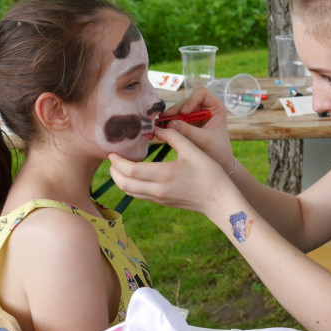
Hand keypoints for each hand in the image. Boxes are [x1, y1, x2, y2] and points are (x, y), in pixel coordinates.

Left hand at [109, 125, 235, 214]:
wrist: (219, 200)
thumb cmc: (209, 173)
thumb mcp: (192, 150)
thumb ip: (173, 136)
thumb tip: (157, 128)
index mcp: (164, 174)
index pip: (130, 170)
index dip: (117, 161)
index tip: (112, 151)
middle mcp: (158, 189)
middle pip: (124, 184)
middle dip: (113, 171)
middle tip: (112, 158)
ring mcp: (159, 198)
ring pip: (129, 191)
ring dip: (120, 179)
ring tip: (120, 165)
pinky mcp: (162, 202)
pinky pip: (139, 195)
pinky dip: (131, 185)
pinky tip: (135, 174)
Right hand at [158, 86, 234, 171]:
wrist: (218, 163)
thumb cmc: (218, 151)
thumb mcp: (204, 141)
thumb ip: (189, 131)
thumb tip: (170, 124)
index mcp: (215, 107)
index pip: (201, 93)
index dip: (191, 99)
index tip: (185, 112)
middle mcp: (204, 108)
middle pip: (186, 101)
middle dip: (175, 110)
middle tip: (164, 120)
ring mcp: (194, 115)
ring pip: (178, 110)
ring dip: (169, 117)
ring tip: (160, 125)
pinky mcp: (186, 124)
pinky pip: (175, 119)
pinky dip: (168, 124)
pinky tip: (161, 129)